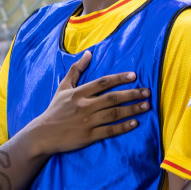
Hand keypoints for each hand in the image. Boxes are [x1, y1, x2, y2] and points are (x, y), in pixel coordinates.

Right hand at [23, 53, 147, 156]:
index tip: (134, 76)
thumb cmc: (54, 110)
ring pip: (113, 114)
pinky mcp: (88, 136)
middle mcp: (84, 106)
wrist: (43, 134)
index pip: (102, 83)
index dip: (119, 78)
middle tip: (147, 92)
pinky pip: (109, 131)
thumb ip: (76, 70)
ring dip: (132, 110)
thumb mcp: (63, 87)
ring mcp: (87, 122)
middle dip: (131, 94)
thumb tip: (88, 53)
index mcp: (78, 93)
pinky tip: (135, 123)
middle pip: (112, 98)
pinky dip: (123, 127)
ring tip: (146, 106)